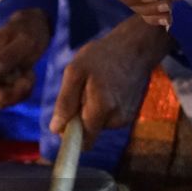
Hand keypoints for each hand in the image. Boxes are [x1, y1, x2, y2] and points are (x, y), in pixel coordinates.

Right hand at [0, 8, 50, 107]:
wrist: (34, 28)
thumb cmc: (28, 30)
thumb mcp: (23, 39)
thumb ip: (8, 54)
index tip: (1, 91)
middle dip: (7, 96)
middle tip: (26, 82)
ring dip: (17, 95)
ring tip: (30, 77)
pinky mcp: (4, 84)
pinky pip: (9, 98)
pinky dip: (22, 94)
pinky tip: (29, 78)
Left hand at [50, 17, 172, 147]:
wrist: (136, 48)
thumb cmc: (102, 56)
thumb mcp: (75, 72)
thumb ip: (65, 102)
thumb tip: (56, 128)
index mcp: (102, 109)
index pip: (84, 142)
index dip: (71, 134)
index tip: (66, 119)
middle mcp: (116, 119)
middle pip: (89, 131)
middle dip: (80, 116)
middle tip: (82, 90)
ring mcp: (125, 118)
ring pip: (97, 124)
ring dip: (90, 109)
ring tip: (95, 85)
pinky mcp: (129, 114)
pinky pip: (107, 117)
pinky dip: (102, 107)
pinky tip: (106, 88)